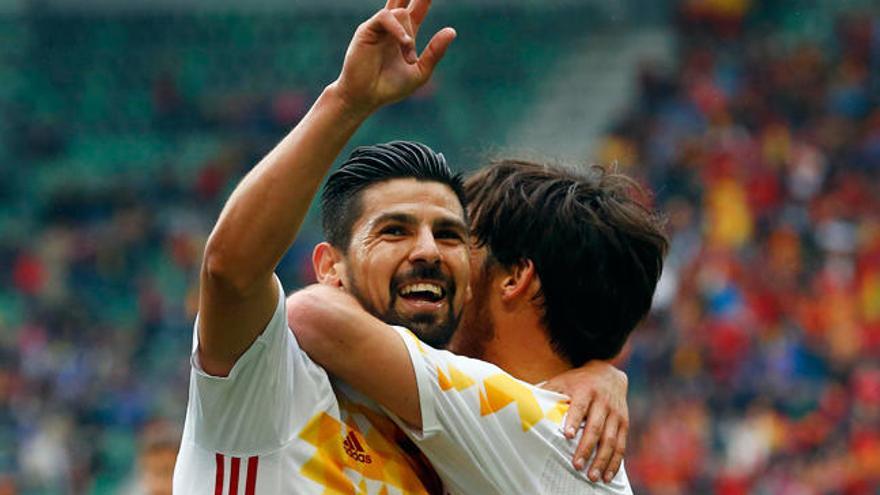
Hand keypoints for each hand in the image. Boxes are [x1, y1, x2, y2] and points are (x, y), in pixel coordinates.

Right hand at [333, 0, 455, 113]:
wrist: (367, 97)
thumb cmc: (390, 87)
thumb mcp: (420, 72)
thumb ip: (435, 52)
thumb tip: (452, 31)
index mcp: (405, 36)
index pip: (418, 9)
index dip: (424, 0)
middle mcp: (392, 28)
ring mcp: (379, 27)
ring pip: (401, 13)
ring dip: (409, 36)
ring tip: (408, 58)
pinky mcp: (367, 30)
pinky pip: (385, 17)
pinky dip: (398, 29)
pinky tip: (405, 43)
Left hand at [542, 361, 628, 482]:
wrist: (608, 373)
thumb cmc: (578, 381)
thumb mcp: (563, 381)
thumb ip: (547, 391)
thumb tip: (525, 403)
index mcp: (585, 391)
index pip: (579, 407)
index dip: (574, 421)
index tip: (568, 435)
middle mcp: (602, 402)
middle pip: (595, 427)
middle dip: (586, 447)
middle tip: (577, 465)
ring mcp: (615, 414)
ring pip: (610, 439)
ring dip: (601, 459)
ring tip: (592, 476)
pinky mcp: (624, 423)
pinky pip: (621, 445)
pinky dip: (615, 461)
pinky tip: (607, 475)